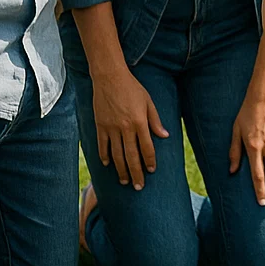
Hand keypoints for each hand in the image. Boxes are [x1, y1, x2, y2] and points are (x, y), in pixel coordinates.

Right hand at [91, 68, 168, 189]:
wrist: (110, 78)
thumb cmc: (132, 88)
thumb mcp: (148, 101)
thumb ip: (155, 120)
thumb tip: (164, 136)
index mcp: (139, 122)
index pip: (146, 148)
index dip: (149, 161)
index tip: (151, 171)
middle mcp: (125, 128)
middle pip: (131, 156)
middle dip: (136, 173)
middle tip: (138, 187)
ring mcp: (110, 128)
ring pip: (116, 155)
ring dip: (120, 170)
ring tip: (125, 181)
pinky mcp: (100, 126)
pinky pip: (102, 146)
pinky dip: (105, 156)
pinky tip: (108, 165)